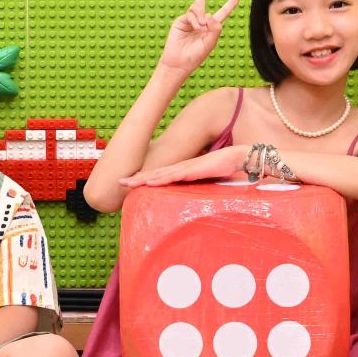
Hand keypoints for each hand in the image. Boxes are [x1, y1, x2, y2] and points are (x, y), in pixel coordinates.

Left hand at [121, 144, 245, 187]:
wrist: (238, 158)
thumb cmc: (224, 169)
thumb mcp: (207, 181)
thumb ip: (198, 186)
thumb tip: (193, 197)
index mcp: (183, 170)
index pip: (159, 175)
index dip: (144, 178)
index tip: (130, 183)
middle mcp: (181, 168)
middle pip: (154, 173)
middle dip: (137, 178)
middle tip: (119, 182)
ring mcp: (186, 168)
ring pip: (160, 175)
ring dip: (143, 179)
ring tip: (128, 183)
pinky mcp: (193, 170)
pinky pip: (173, 176)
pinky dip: (160, 179)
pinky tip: (149, 182)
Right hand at [158, 0, 238, 74]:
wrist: (178, 62)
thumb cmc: (195, 56)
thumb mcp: (210, 43)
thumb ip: (215, 29)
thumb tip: (209, 15)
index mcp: (211, 28)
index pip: (222, 14)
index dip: (229, 5)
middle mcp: (200, 22)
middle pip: (201, 0)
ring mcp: (189, 20)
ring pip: (197, 8)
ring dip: (200, 16)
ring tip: (201, 28)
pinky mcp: (180, 21)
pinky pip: (190, 14)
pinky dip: (195, 19)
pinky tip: (196, 27)